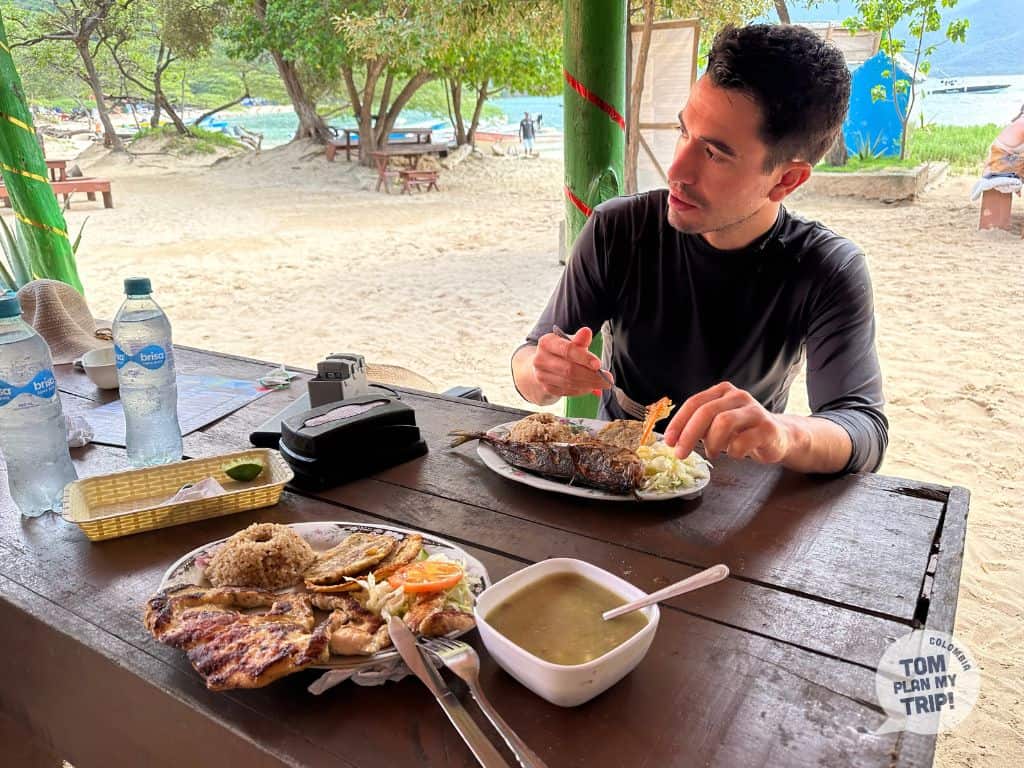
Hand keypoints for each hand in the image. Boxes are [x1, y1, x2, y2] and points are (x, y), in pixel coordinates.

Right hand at [532, 326, 612, 398]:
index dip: (584, 358)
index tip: (599, 364)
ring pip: (570, 382)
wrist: (544, 364)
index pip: (567, 350)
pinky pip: (568, 391)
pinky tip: (591, 387)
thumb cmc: (561, 350)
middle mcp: (540, 359)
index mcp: (546, 342)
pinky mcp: (546, 388)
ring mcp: (542, 376)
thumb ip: (579, 339)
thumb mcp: (570, 341)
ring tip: (603, 383)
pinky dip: (582, 390)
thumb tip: (586, 332)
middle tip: (608, 379)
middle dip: (591, 376)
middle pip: (569, 370)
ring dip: (589, 384)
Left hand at [663, 382, 792, 463]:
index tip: (669, 441)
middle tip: (680, 454)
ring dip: (712, 443)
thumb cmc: (743, 430)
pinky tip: (735, 453)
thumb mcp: (718, 423)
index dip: (679, 422)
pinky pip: (742, 442)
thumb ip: (700, 425)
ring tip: (713, 453)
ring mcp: (754, 411)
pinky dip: (733, 452)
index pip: (694, 402)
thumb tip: (674, 440)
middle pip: (706, 412)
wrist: (779, 436)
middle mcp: (738, 396)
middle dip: (689, 435)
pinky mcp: (767, 428)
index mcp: (723, 391)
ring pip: (723, 423)